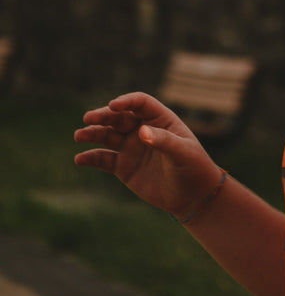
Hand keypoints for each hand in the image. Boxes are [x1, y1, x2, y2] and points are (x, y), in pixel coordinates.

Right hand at [74, 92, 220, 218]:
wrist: (191, 194)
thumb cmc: (193, 167)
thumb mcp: (182, 152)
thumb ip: (164, 141)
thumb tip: (141, 132)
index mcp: (160, 119)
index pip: (140, 103)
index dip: (126, 101)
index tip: (113, 105)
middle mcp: (142, 129)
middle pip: (118, 117)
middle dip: (103, 116)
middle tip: (88, 118)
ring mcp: (131, 147)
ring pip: (107, 135)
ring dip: (92, 133)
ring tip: (79, 135)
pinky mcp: (123, 166)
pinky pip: (103, 159)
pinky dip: (90, 158)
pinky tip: (80, 159)